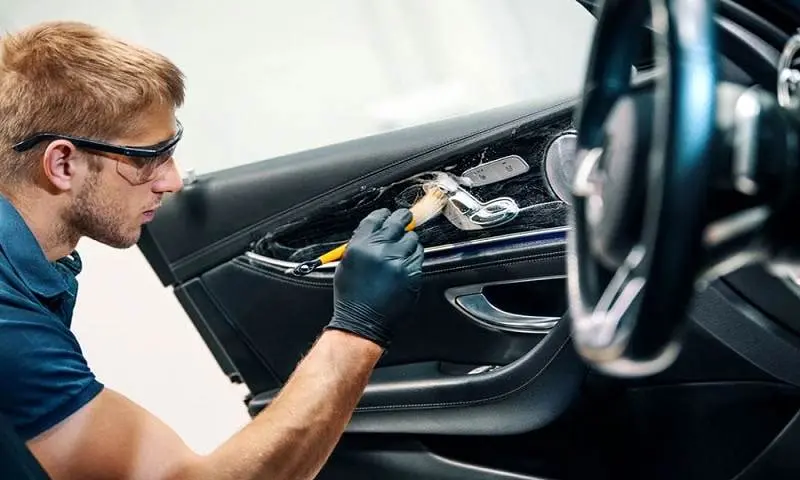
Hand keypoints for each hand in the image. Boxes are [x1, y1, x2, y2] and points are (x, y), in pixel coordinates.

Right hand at [325, 208, 423, 347]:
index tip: (389, 214)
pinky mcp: (412, 273)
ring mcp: (398, 261)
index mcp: (360, 245)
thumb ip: (360, 243)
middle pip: (398, 221)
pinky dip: (414, 256)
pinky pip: (419, 256)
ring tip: (402, 249)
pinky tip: (407, 263)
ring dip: (409, 241)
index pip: (377, 217)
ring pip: (412, 238)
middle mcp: (380, 250)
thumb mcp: (346, 263)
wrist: (362, 322)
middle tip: (405, 218)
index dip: (385, 214)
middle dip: (403, 218)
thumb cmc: (352, 296)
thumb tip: (376, 230)